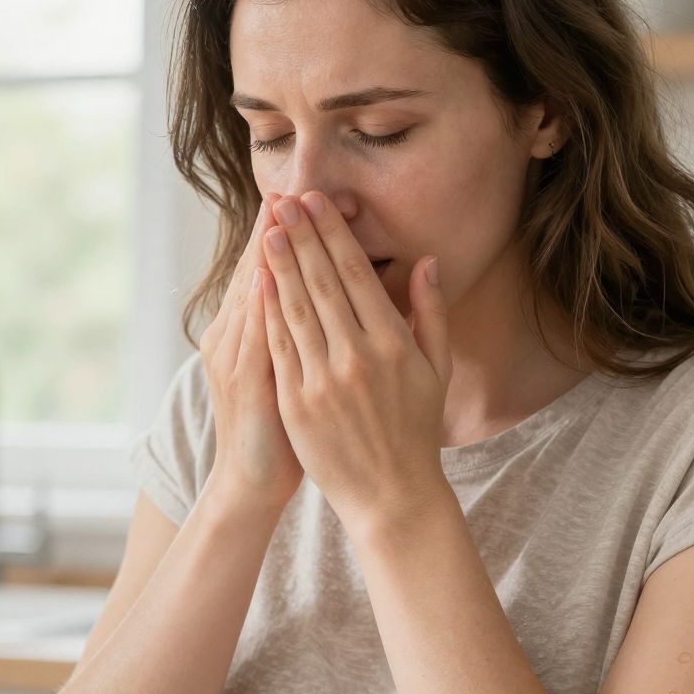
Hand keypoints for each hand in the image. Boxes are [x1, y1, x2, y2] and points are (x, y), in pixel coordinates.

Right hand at [199, 191, 303, 518]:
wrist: (249, 483)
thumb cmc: (280, 431)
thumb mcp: (286, 371)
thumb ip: (297, 328)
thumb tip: (305, 290)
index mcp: (246, 332)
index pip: (267, 272)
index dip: (285, 235)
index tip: (305, 197)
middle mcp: (232, 337)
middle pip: (255, 273)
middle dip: (275, 231)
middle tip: (290, 188)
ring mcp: (233, 358)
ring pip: (250, 296)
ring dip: (266, 256)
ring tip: (278, 216)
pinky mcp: (242, 383)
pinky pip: (252, 336)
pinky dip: (258, 306)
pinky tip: (266, 278)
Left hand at [257, 191, 451, 535]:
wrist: (390, 494)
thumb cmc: (416, 429)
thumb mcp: (436, 369)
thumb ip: (431, 312)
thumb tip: (426, 261)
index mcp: (393, 344)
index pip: (356, 275)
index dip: (333, 235)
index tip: (317, 203)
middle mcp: (357, 357)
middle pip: (322, 283)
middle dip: (301, 237)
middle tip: (284, 199)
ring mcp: (323, 381)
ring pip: (296, 309)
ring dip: (279, 264)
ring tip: (266, 227)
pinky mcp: (297, 404)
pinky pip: (280, 347)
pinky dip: (267, 312)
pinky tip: (258, 282)